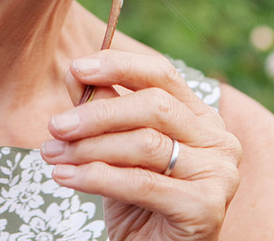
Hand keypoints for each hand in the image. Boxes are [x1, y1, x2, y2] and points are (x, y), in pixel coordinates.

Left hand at [40, 50, 241, 240]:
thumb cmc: (138, 203)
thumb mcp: (117, 151)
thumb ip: (104, 111)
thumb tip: (75, 73)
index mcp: (202, 118)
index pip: (162, 75)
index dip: (119, 66)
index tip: (77, 68)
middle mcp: (219, 141)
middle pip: (154, 106)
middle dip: (97, 113)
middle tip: (56, 125)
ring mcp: (218, 174)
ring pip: (145, 144)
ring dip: (90, 148)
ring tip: (53, 154)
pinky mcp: (206, 208)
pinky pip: (142, 183)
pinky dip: (96, 177)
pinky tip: (65, 177)